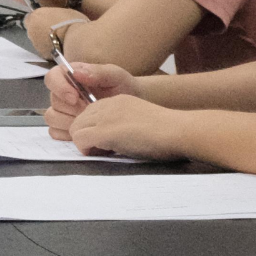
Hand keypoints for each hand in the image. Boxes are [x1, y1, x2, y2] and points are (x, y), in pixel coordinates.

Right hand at [43, 60, 140, 139]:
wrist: (132, 106)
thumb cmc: (123, 87)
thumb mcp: (115, 75)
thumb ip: (98, 72)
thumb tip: (76, 73)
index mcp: (70, 76)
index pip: (52, 78)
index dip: (59, 87)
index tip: (75, 97)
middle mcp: (62, 93)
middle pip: (53, 101)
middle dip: (72, 109)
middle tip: (91, 112)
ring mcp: (63, 111)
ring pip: (52, 118)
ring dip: (70, 122)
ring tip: (91, 122)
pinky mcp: (64, 127)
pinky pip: (55, 133)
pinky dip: (67, 135)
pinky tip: (85, 132)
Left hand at [61, 89, 188, 160]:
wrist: (179, 130)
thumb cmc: (169, 132)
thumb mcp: (141, 121)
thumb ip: (124, 125)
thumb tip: (112, 141)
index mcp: (118, 101)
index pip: (91, 112)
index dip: (94, 128)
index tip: (106, 142)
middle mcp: (109, 105)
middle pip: (80, 119)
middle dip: (86, 136)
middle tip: (103, 150)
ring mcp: (106, 117)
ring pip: (76, 128)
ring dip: (85, 143)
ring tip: (104, 152)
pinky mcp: (105, 131)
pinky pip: (80, 140)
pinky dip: (86, 150)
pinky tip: (103, 154)